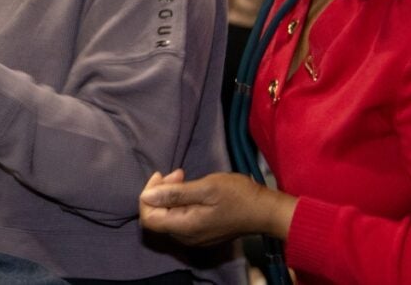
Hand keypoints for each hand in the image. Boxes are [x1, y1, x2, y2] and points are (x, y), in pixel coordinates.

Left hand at [139, 169, 295, 244]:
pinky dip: (179, 201)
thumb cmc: (237, 196)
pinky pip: (179, 218)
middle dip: (160, 191)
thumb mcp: (205, 188)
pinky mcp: (201, 233)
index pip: (148, 218)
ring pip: (168, 216)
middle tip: (177, 173)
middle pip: (156, 217)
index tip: (162, 175)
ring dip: (170, 194)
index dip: (148, 195)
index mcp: (184, 228)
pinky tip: (190, 189)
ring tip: (183, 176)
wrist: (264, 211)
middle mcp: (185, 237)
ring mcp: (194, 237)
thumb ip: (174, 193)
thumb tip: (145, 195)